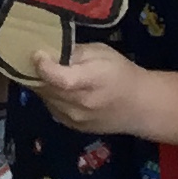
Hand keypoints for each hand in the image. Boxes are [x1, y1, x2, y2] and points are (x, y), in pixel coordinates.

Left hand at [27, 40, 148, 132]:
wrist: (140, 107)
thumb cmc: (121, 73)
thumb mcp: (102, 52)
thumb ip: (75, 52)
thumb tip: (50, 51)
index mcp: (92, 82)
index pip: (61, 79)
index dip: (44, 67)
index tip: (37, 53)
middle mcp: (80, 104)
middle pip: (46, 88)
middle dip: (37, 73)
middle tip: (37, 58)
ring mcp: (75, 119)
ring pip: (45, 99)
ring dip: (42, 85)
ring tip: (47, 72)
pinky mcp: (72, 127)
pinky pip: (51, 108)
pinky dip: (50, 96)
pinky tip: (58, 87)